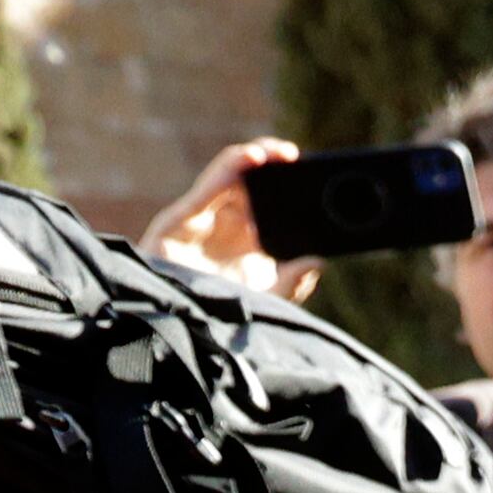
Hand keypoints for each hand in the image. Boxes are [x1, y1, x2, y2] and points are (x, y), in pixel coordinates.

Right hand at [146, 134, 322, 306]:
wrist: (182, 340)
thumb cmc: (219, 323)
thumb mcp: (265, 303)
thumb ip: (292, 285)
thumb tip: (318, 261)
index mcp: (246, 241)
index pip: (267, 202)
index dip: (285, 184)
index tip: (309, 171)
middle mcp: (223, 228)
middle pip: (247, 186)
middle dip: (270, 166)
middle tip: (291, 155)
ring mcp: (199, 225)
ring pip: (225, 180)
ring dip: (249, 160)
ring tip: (274, 152)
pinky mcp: (174, 226)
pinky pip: (202, 193)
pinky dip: (225, 172)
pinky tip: (248, 159)